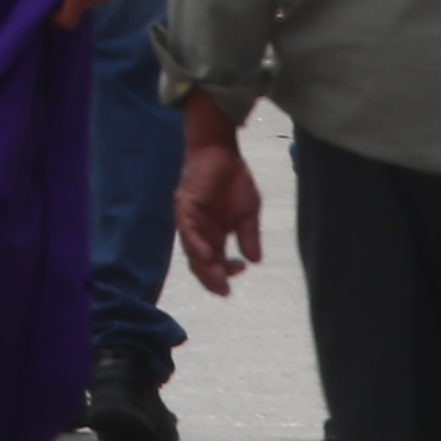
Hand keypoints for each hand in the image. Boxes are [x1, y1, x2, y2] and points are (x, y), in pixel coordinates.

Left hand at [175, 119, 264, 295]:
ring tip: (217, 279)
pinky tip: (206, 255)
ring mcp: (190, 220)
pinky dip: (195, 244)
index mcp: (213, 235)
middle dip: (212, 279)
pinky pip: (187, 230)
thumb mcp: (248, 212)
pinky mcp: (185, 207)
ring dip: (204, 267)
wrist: (221, 150)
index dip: (224, 273)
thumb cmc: (233, 179)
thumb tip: (255, 261)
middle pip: (200, 263)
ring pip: (192, 251)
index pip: (214, 262)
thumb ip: (249, 235)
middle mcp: (199, 231)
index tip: (240, 272)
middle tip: (225, 290)